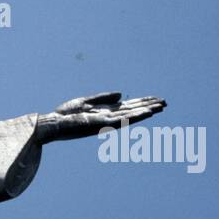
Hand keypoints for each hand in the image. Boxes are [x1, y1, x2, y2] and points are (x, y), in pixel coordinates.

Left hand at [33, 92, 165, 143]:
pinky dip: (134, 116)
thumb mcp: (85, 102)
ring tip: (160, 107)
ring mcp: (106, 121)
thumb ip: (102, 98)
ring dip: (145, 111)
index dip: (142, 102)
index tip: (157, 99)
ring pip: (130, 115)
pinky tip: (145, 113)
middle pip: (133, 110)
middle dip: (148, 106)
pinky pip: (121, 120)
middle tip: (165, 103)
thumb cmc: (65, 115)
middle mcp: (108, 117)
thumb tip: (121, 94)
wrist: (53, 124)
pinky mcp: (101, 124)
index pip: (128, 106)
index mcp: (105, 111)